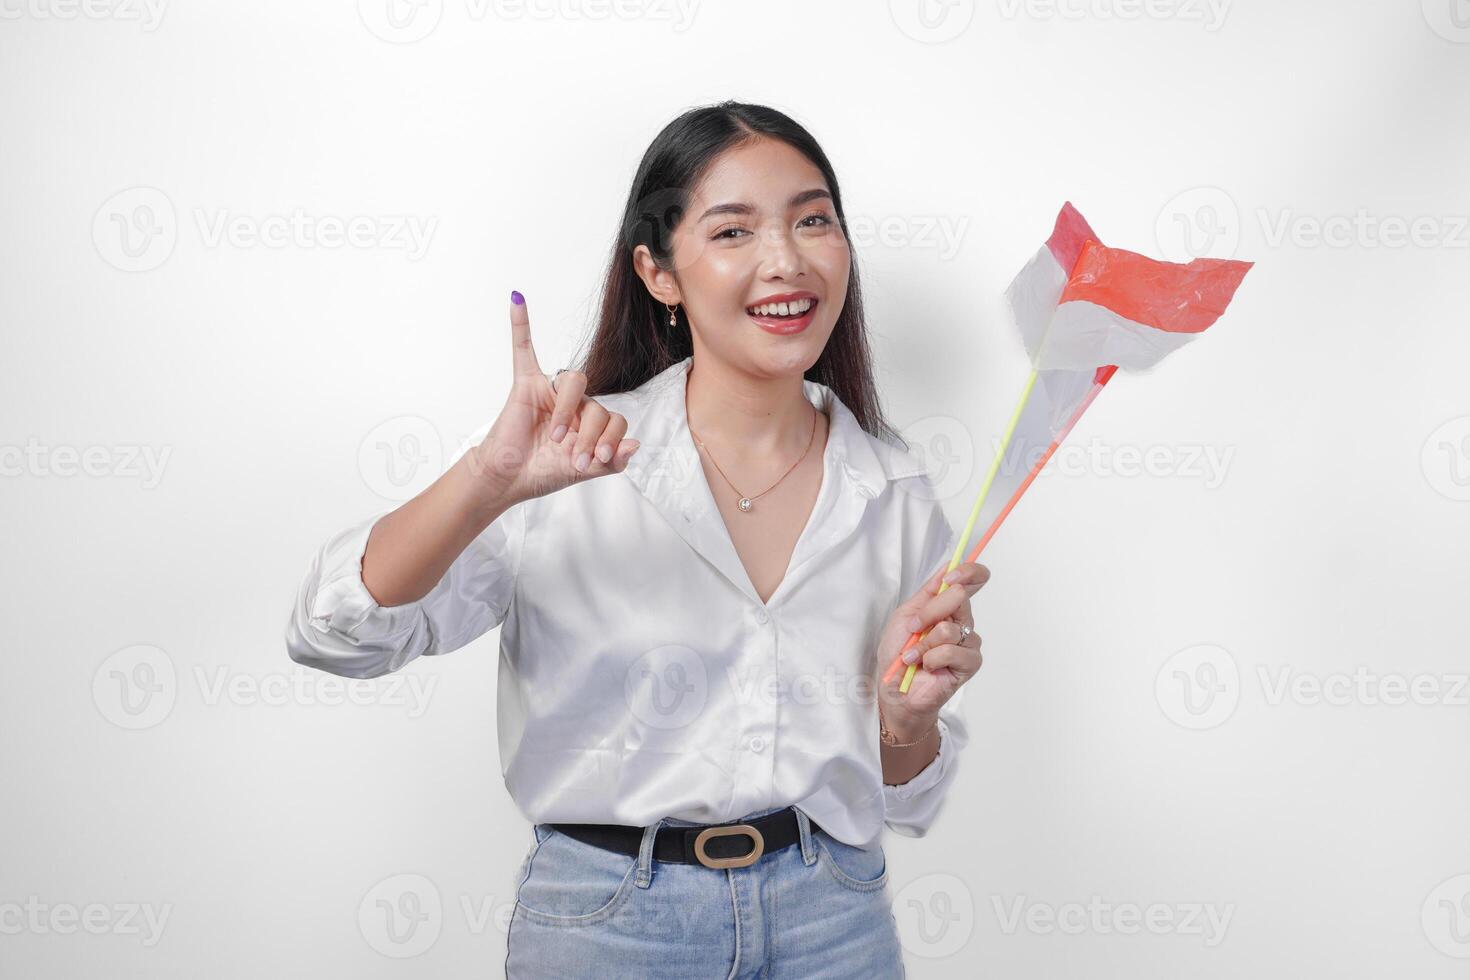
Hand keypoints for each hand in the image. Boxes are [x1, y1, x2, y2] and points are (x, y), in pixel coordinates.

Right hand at [465, 293, 640, 505]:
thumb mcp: (583, 472)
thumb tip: (636, 444)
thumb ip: (611, 462)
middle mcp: (576, 404)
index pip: (616, 420)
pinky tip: (517, 301)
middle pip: (598, 406)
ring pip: (576, 381)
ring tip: (556, 437)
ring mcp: (551, 392)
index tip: (596, 461)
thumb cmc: (542, 472)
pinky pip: (524, 349)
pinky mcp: (526, 384)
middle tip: (574, 458)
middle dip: (591, 435)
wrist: (508, 478)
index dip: (612, 440)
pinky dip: (520, 324)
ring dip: (569, 412)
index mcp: (591, 423)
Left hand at [874, 561, 988, 735]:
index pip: (973, 579)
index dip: (968, 571)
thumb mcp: (906, 615)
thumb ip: (929, 592)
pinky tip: (925, 666)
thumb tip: (948, 566)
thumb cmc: (898, 653)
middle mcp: (961, 620)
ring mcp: (968, 642)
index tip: (950, 577)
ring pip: (949, 628)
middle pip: (960, 596)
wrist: (895, 689)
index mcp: (948, 606)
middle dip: (928, 612)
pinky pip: (952, 651)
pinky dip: (931, 658)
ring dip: (924, 643)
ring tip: (914, 655)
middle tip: (913, 628)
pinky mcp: (970, 663)